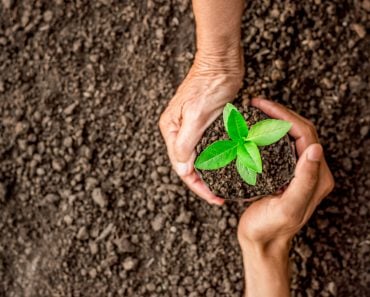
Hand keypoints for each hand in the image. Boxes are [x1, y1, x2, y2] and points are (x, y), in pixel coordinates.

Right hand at [159, 49, 243, 204]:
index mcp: (171, 130)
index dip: (197, 186)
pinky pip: (207, 147)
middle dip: (202, 183)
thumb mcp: (196, 115)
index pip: (181, 167)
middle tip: (220, 197)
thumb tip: (181, 169)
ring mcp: (190, 127)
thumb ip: (185, 143)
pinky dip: (215, 159)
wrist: (221, 61)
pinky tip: (225, 166)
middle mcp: (178, 130)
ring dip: (209, 173)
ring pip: (198, 158)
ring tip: (223, 187)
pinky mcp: (203, 123)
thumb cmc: (209, 84)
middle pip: (188, 164)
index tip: (214, 198)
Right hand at [237, 98, 333, 296]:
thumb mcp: (288, 207)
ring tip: (255, 112)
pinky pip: (279, 146)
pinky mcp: (284, 173)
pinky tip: (253, 130)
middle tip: (256, 104)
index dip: (284, 115)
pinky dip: (267, 133)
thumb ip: (304, 180)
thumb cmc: (271, 228)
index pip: (305, 134)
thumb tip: (316, 148)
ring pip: (289, 136)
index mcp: (316, 176)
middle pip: (299, 130)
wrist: (261, 242)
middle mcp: (310, 170)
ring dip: (274, 120)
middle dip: (279, 113)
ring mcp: (297, 171)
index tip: (262, 106)